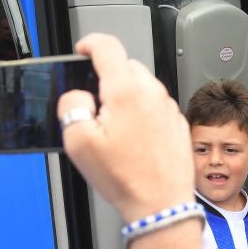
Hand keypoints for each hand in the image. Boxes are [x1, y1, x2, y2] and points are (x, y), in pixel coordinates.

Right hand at [58, 34, 193, 221]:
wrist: (160, 205)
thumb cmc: (125, 178)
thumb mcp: (78, 142)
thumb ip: (71, 106)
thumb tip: (77, 95)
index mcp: (125, 91)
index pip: (106, 46)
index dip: (89, 43)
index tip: (82, 50)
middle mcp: (151, 93)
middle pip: (124, 66)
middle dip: (107, 78)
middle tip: (94, 107)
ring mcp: (167, 108)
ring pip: (141, 86)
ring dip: (125, 96)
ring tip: (115, 131)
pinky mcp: (176, 123)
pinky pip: (155, 106)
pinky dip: (142, 113)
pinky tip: (133, 140)